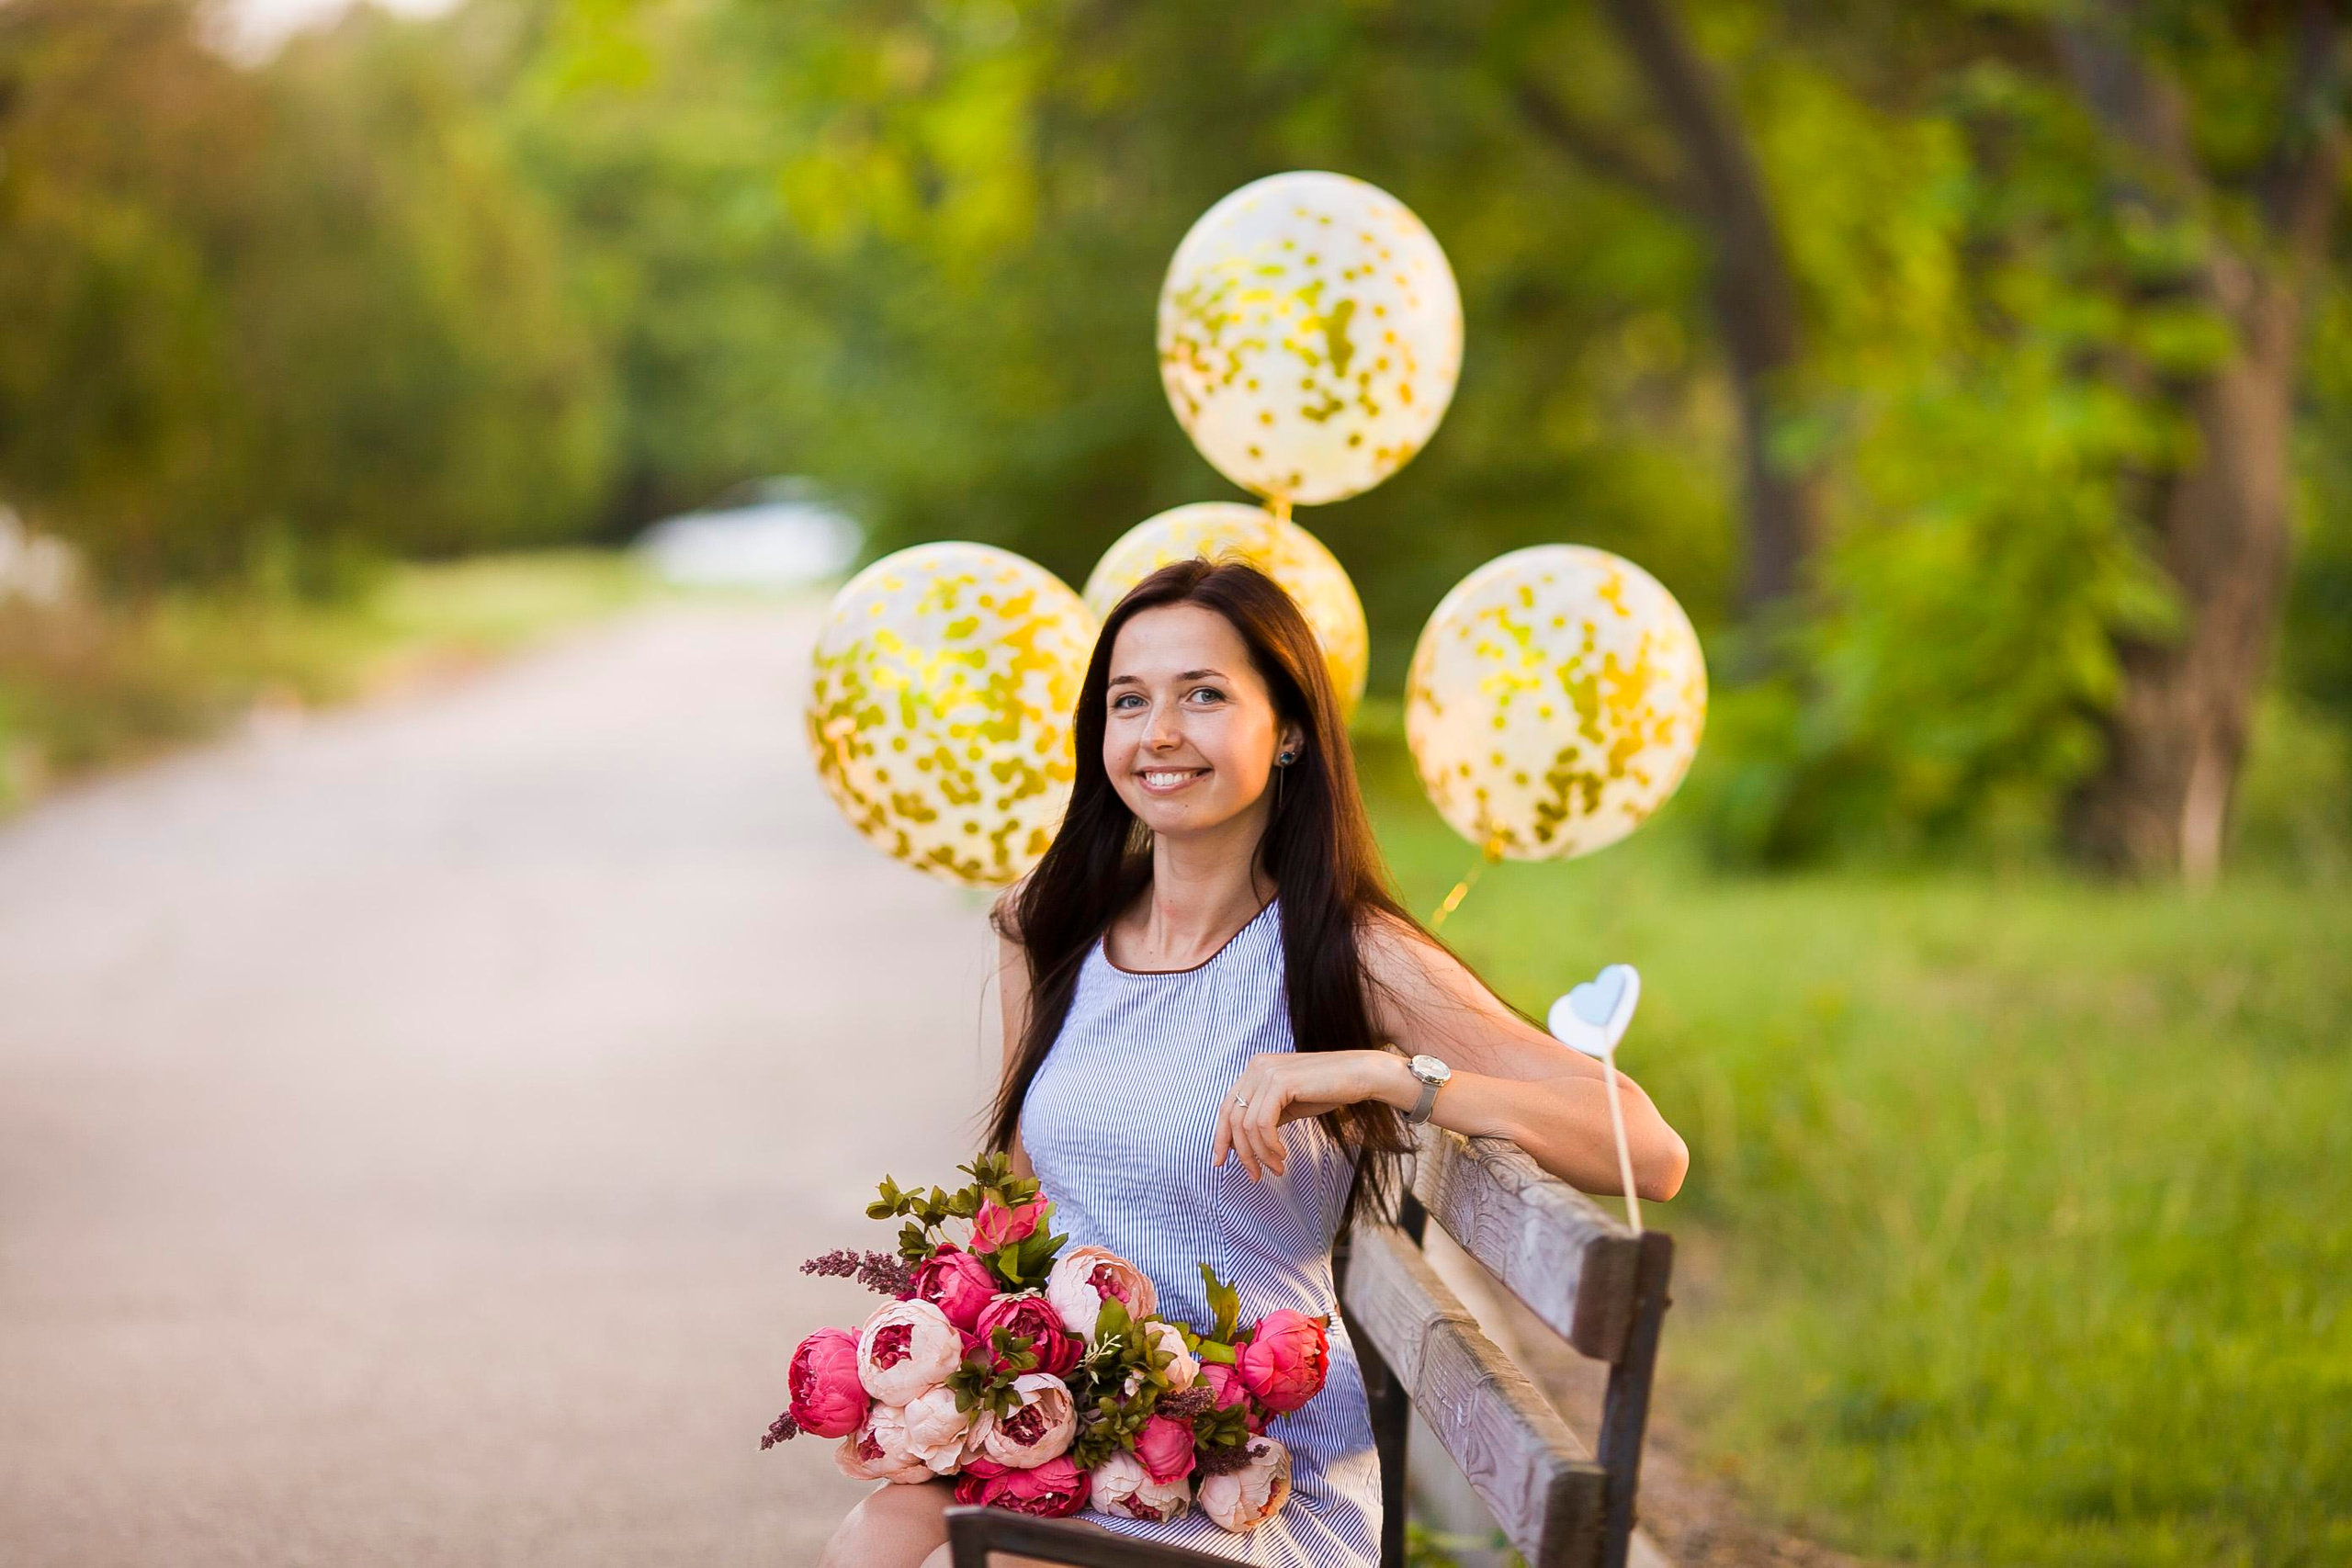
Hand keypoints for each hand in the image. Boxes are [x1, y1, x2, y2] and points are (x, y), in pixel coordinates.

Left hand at [1211, 1050, 1399, 1180]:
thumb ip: (1264, 1117)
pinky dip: (1270, 1145)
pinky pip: (1263, 1123)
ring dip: (1261, 1154)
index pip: (1227, 1108)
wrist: (1359, 1075)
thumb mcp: (1287, 1105)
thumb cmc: (1327, 1091)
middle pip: (1232, 1118)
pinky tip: (1283, 1155)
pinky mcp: (1280, 1081)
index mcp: (1255, 1069)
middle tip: (1254, 1176)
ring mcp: (1267, 1072)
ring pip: (1247, 1125)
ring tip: (1277, 1169)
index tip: (1220, 1163)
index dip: (1220, 1137)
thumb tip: (1241, 1145)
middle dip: (1241, 1152)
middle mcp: (1256, 1067)